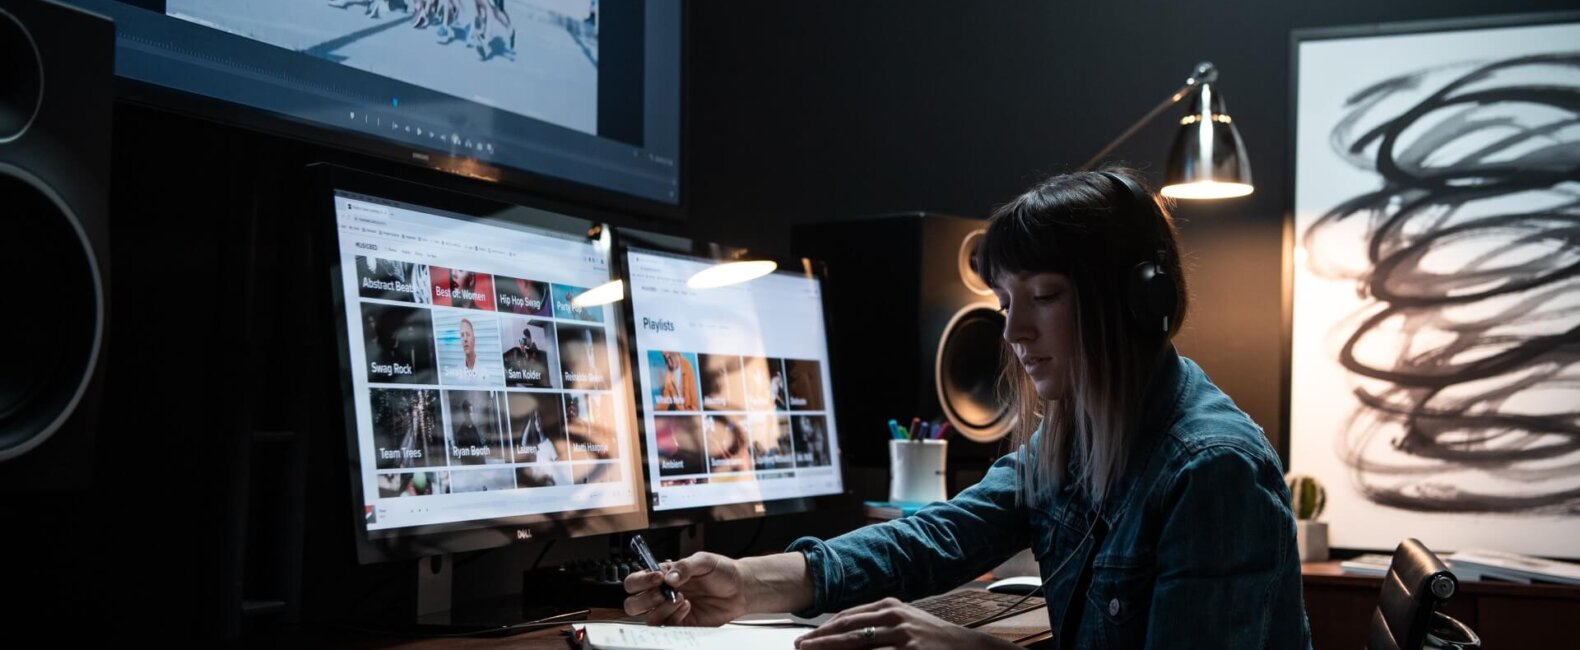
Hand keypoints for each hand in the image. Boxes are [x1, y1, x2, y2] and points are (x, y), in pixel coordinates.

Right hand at [623, 552, 746, 625]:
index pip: (635, 581)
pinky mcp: (681, 624)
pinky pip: (667, 627)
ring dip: (662, 609)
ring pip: (648, 619)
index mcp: (662, 576)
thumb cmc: (721, 571)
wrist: (740, 589)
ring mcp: (670, 611)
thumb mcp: (704, 561)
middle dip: (645, 599)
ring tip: (681, 599)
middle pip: (633, 604)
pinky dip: (674, 618)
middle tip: (663, 593)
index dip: (640, 580)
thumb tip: (668, 577)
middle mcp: (662, 594)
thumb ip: (684, 566)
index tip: (658, 578)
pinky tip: (688, 607)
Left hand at [794, 598, 1016, 649]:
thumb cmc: (932, 638)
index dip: (824, 630)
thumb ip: (878, 623)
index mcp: (890, 606)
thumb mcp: (905, 622)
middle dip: (820, 642)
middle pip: (847, 630)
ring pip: (857, 645)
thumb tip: (846, 631)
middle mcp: (893, 617)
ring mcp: (901, 636)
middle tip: (800, 649)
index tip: (805, 640)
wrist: (966, 647)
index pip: (848, 617)